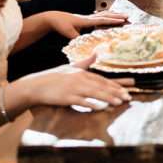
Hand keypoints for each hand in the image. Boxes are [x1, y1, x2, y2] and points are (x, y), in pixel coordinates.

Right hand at [14, 54, 133, 109]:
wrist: (34, 86)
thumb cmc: (52, 77)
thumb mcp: (70, 68)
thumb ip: (84, 62)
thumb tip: (96, 53)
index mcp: (81, 73)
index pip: (102, 79)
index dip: (115, 84)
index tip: (127, 87)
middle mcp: (80, 79)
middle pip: (102, 86)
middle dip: (116, 91)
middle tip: (128, 97)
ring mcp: (74, 88)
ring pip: (95, 93)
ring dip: (109, 98)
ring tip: (119, 102)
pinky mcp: (67, 97)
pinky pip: (83, 102)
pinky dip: (93, 105)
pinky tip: (102, 108)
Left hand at [42, 11, 127, 39]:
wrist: (53, 18)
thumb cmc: (60, 24)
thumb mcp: (68, 33)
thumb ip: (77, 37)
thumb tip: (85, 43)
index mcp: (86, 20)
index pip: (102, 20)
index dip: (112, 20)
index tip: (123, 20)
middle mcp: (88, 17)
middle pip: (106, 15)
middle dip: (117, 16)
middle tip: (128, 17)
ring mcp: (88, 17)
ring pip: (104, 14)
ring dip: (114, 15)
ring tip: (123, 16)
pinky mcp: (86, 19)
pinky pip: (100, 16)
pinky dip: (107, 16)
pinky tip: (110, 17)